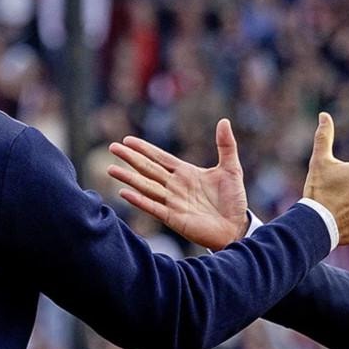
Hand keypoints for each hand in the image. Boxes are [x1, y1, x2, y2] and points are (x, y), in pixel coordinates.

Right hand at [107, 119, 248, 250]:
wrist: (237, 227)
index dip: (144, 149)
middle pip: (148, 169)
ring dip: (129, 178)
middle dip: (130, 158)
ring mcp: (172, 202)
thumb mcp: (231, 169)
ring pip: (146, 186)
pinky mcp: (173, 218)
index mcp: (186, 173)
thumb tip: (224, 121)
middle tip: (112, 147)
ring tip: (111, 169)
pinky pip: (153, 207)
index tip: (128, 140)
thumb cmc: (234, 200)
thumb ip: (226, 146)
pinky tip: (125, 193)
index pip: (160, 158)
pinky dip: (139, 200)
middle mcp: (175, 186)